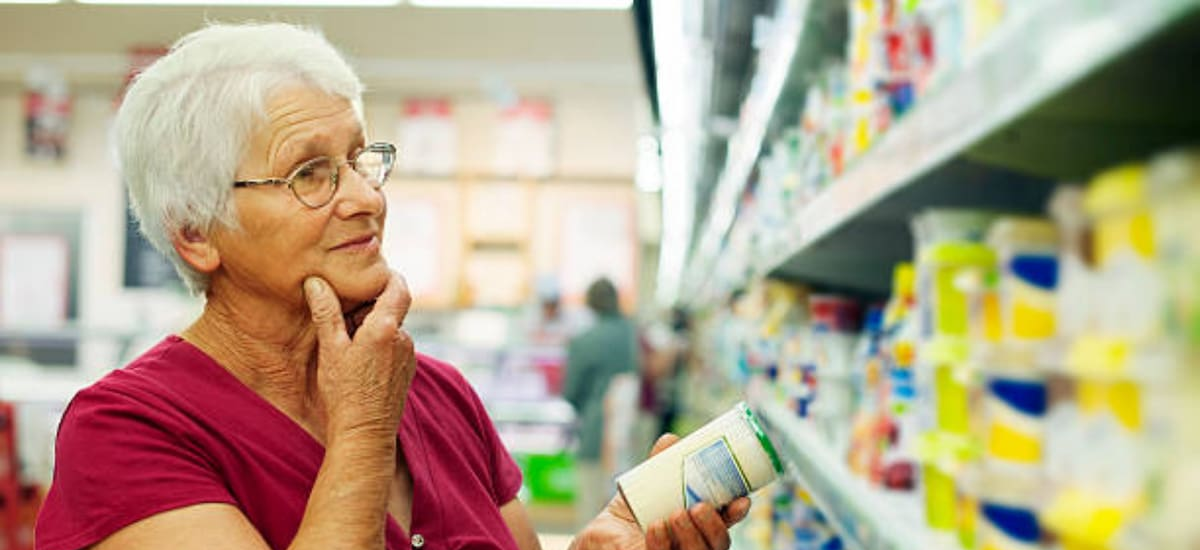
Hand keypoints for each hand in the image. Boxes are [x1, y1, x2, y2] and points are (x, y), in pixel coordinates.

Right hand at [304, 271, 415, 442]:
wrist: (365, 434)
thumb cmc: (344, 393)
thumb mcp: (330, 349)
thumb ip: (326, 312)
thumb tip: (316, 282)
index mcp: (386, 328)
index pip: (398, 287)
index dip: (387, 276)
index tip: (370, 274)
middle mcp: (404, 339)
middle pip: (392, 308)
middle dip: (370, 307)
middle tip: (344, 314)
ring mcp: (409, 356)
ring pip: (393, 329)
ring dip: (374, 328)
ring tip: (347, 342)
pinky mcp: (407, 370)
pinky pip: (395, 347)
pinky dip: (380, 344)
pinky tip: (359, 361)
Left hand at [571, 434, 751, 549]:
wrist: (595, 542)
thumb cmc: (623, 520)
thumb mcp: (641, 490)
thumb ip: (657, 468)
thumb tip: (670, 440)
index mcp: (695, 529)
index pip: (724, 525)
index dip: (735, 514)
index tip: (742, 499)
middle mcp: (691, 547)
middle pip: (718, 546)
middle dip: (714, 527)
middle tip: (699, 507)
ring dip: (691, 536)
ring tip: (675, 515)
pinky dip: (662, 544)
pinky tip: (655, 528)